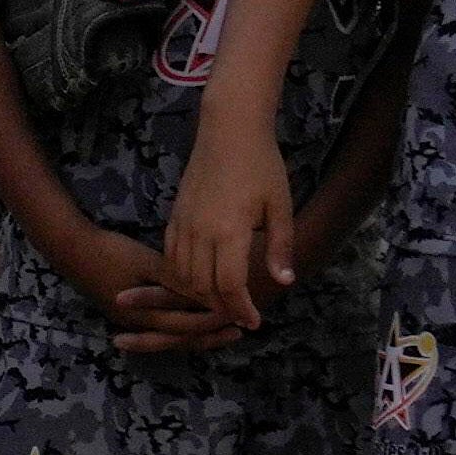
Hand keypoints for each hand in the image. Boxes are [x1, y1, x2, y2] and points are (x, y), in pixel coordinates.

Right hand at [46, 228, 223, 355]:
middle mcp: (140, 324)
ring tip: (223, 333)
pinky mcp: (126, 315)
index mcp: (147, 313)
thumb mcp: (147, 262)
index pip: (190, 324)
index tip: (241, 316)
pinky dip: (179, 331)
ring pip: (171, 337)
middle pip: (183, 336)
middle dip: (211, 335)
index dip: (216, 322)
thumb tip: (212, 294)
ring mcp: (131, 322)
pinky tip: (190, 324)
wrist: (71, 249)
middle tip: (239, 332)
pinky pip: (160, 330)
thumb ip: (178, 281)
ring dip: (197, 336)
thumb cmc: (110, 251)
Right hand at [157, 125, 289, 332]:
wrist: (228, 132)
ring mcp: (183, 225)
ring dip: (200, 294)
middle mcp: (201, 233)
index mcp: (230, 232)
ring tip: (221, 301)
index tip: (254, 322)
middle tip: (240, 316)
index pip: (230, 285)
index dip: (241, 309)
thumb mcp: (280, 206)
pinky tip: (198, 279)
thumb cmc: (261, 166)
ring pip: (183, 275)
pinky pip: (171, 257)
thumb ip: (279, 246)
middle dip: (221, 307)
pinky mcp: (174, 217)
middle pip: (203, 287)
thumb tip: (284, 281)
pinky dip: (182, 275)